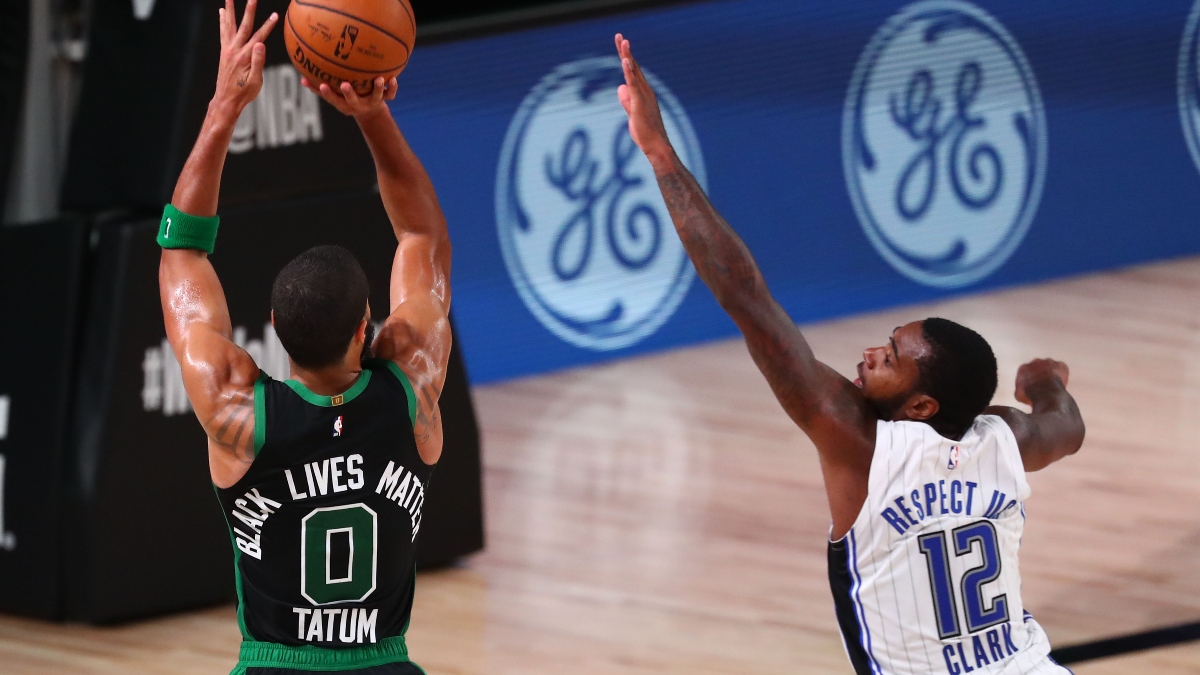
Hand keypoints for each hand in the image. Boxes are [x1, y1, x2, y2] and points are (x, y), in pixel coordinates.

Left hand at [212, 0, 277, 116]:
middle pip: (243, 26)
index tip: (275, 15)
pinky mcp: (224, 52)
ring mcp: (227, 50)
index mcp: (244, 57)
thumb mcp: (255, 81)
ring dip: (230, 10)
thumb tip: (260, 44)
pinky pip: (223, 32)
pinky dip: (223, 21)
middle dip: (249, 10)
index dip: (268, 26)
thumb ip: (257, 62)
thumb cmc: (244, 93)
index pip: (259, 37)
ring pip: (229, 25)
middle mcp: (234, 50)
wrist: (226, 100)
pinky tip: (222, 12)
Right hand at [303, 76, 397, 121]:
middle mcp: (358, 105)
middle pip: (353, 101)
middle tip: (345, 84)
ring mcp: (372, 103)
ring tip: (379, 79)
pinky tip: (393, 78)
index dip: (328, 94)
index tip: (322, 84)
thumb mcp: (335, 96)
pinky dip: (393, 88)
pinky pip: (390, 95)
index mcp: (345, 105)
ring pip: (376, 98)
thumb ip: (319, 89)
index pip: (334, 100)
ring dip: (378, 89)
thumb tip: (301, 79)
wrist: (371, 112)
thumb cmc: (348, 99)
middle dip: (349, 94)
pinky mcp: (384, 100)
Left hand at [615, 34, 674, 168]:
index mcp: (643, 92)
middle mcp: (645, 91)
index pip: (633, 72)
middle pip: (633, 67)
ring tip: (622, 41)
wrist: (657, 146)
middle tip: (619, 36)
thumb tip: (620, 87)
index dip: (626, 57)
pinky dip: (629, 71)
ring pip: (634, 72)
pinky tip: (625, 60)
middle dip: (625, 51)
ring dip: (627, 56)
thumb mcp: (632, 113)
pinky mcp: (640, 103)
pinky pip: (634, 84)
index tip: (621, 44)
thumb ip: (626, 100)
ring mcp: (643, 96)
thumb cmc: (646, 133)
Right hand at [1014, 358, 1068, 405]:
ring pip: (1051, 367)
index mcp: (1023, 368)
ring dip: (1051, 374)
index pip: (1026, 373)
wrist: (1046, 393)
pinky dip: (1062, 374)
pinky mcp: (1060, 365)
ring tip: (1054, 385)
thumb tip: (1022, 393)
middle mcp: (1035, 362)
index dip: (1030, 380)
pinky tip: (1062, 383)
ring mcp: (1049, 362)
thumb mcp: (1020, 396)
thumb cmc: (1032, 395)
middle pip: (1038, 368)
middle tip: (1044, 386)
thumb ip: (1021, 390)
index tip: (1033, 387)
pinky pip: (1062, 369)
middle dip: (1041, 375)